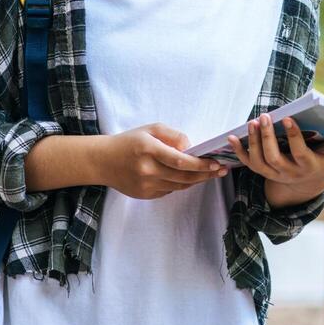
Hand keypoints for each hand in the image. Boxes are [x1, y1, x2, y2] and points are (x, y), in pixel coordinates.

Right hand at [100, 122, 227, 199]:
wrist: (102, 161)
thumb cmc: (129, 142)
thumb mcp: (150, 129)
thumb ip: (172, 135)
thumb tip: (191, 147)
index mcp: (149, 149)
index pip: (180, 160)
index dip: (200, 164)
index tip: (216, 163)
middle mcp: (147, 170)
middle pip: (184, 177)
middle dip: (205, 174)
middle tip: (221, 171)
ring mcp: (146, 185)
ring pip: (179, 186)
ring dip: (197, 181)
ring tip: (210, 174)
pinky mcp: (145, 195)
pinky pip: (169, 190)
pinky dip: (181, 184)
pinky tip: (188, 178)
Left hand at [225, 114, 323, 204]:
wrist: (309, 183)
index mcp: (308, 166)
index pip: (299, 152)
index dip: (293, 136)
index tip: (288, 117)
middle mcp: (289, 173)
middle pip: (274, 158)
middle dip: (268, 137)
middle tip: (265, 116)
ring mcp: (274, 174)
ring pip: (259, 161)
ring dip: (253, 142)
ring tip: (253, 122)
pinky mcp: (262, 172)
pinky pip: (247, 163)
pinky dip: (238, 150)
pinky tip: (231, 136)